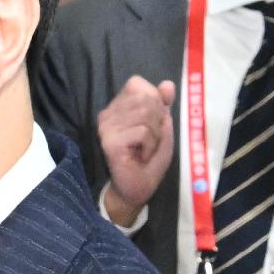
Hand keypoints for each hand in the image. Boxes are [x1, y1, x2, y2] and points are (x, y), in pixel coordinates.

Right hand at [97, 75, 178, 226]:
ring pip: (146, 113)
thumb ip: (164, 105)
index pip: (137, 83)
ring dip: (155, 135)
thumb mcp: (162, 128)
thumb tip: (168, 84)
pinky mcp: (110, 141)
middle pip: (146, 98)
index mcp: (117, 107)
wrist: (137, 190)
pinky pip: (143, 131)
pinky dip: (150, 146)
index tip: (152, 124)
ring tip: (145, 150)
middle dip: (157, 121)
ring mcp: (106, 127)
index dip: (154, 100)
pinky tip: (141, 157)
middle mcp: (107, 113)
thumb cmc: (149, 160)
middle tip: (149, 141)